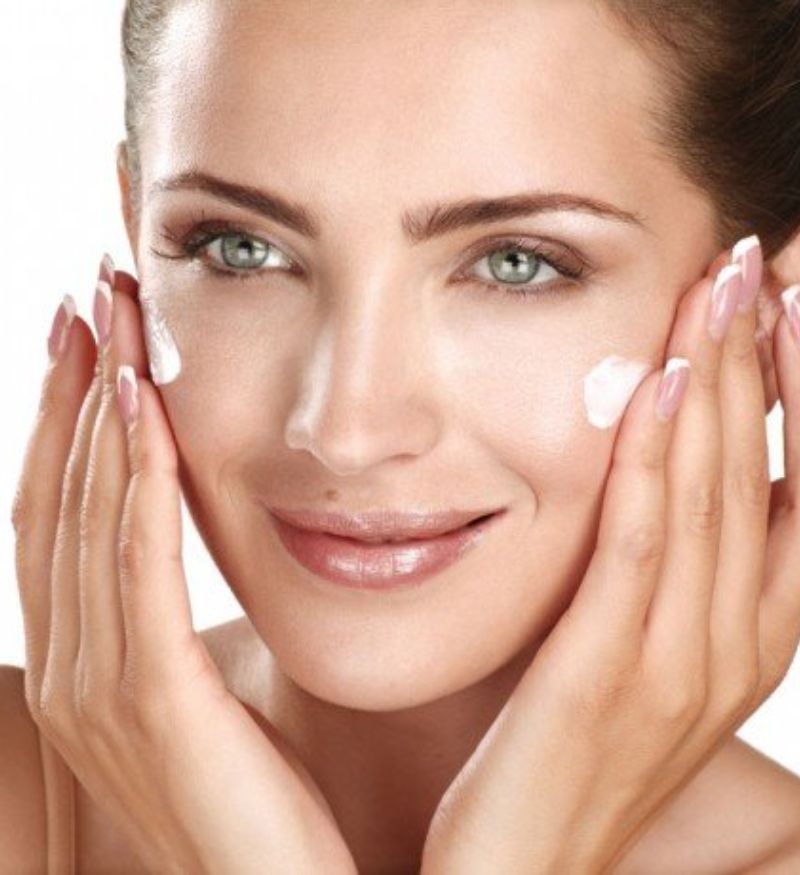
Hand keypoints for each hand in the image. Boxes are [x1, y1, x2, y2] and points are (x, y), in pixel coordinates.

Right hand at [12, 259, 357, 873]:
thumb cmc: (274, 789)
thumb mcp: (220, 683)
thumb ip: (188, 611)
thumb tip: (201, 526)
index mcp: (93, 658)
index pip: (65, 511)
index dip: (72, 415)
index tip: (97, 330)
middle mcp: (74, 668)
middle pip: (55, 497)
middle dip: (72, 388)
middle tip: (92, 294)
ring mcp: (99, 689)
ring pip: (79, 516)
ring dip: (93, 409)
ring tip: (110, 318)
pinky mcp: (147, 704)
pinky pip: (132, 567)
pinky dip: (130, 480)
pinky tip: (143, 405)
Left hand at [420, 240, 799, 873]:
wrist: (526, 867)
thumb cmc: (580, 749)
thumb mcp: (647, 653)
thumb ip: (673, 570)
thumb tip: (681, 470)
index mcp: (751, 636)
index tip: (789, 297)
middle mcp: (734, 644)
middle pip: (771, 473)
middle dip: (777, 360)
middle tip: (766, 259)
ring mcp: (677, 662)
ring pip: (712, 495)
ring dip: (724, 383)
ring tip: (723, 287)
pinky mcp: (603, 673)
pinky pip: (638, 547)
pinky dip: (656, 461)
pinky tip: (660, 383)